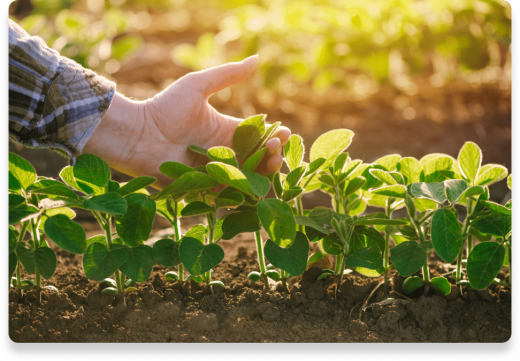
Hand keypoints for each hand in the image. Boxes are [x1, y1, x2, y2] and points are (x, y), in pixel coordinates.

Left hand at [84, 55, 290, 189]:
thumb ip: (227, 75)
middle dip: (272, 155)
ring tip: (271, 163)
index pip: (257, 136)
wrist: (138, 135)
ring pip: (248, 177)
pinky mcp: (205, 188)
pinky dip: (244, 190)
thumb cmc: (164, 108)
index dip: (274, 136)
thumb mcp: (197, 86)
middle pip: (257, 159)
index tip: (284, 133)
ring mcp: (215, 171)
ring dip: (263, 173)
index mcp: (226, 130)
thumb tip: (257, 58)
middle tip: (276, 149)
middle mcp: (224, 152)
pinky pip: (228, 192)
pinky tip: (255, 184)